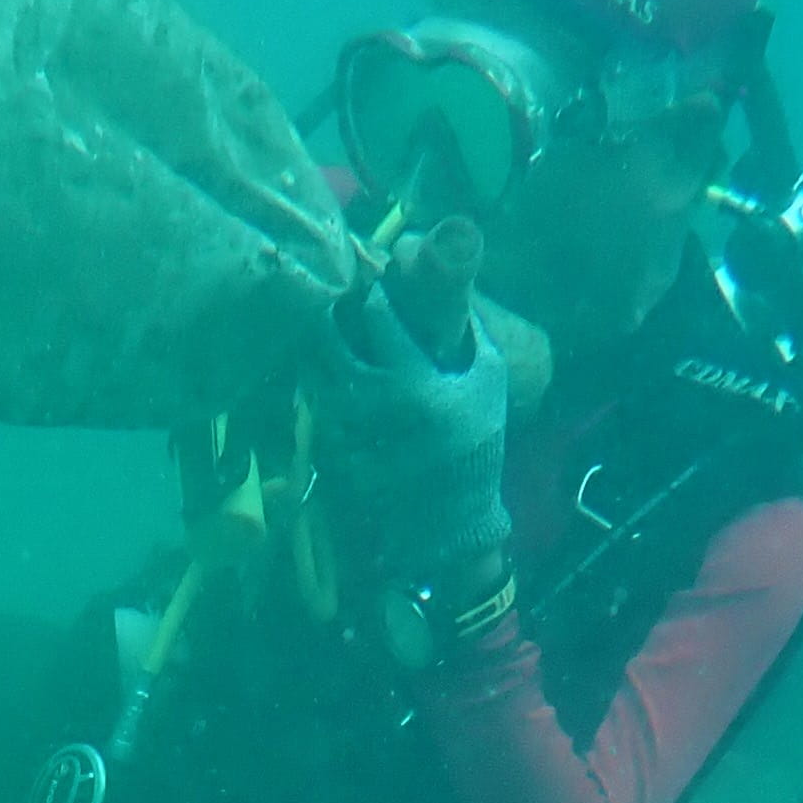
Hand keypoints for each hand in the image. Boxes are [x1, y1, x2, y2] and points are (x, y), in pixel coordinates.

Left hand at [317, 276, 513, 617]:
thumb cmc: (478, 443)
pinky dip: (316, 400)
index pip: (382, 321)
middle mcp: (382, 407)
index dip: (372, 296)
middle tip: (326, 307)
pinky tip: (318, 384)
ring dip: (314, 361)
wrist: (457, 516)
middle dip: (326, 324)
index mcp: (419, 382)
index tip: (369, 286)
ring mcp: (356, 437)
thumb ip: (474, 334)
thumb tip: (457, 291)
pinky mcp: (341, 461)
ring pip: (319, 385)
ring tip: (312, 342)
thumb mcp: (489, 381)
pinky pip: (320, 421)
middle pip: (335, 351)